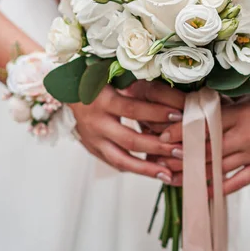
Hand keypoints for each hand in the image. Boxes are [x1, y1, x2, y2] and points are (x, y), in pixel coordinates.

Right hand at [70, 83, 184, 182]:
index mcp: (102, 100)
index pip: (133, 109)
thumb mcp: (113, 76)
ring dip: (147, 169)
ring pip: (121, 160)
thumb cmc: (97, 79)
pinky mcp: (92, 149)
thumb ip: (136, 85)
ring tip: (169, 174)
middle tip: (181, 150)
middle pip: (130, 140)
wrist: (67, 91)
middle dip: (158, 146)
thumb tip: (170, 93)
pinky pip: (115, 164)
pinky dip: (135, 169)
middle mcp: (96, 122)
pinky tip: (153, 173)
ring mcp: (92, 139)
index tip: (179, 116)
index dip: (157, 113)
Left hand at [158, 92, 249, 193]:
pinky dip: (219, 188)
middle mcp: (247, 135)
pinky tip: (202, 192)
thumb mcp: (249, 96)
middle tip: (161, 158)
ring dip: (195, 173)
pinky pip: (238, 181)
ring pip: (219, 167)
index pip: (205, 124)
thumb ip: (224, 103)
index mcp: (242, 113)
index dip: (182, 131)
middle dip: (183, 154)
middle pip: (208, 148)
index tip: (162, 135)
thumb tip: (193, 105)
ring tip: (173, 177)